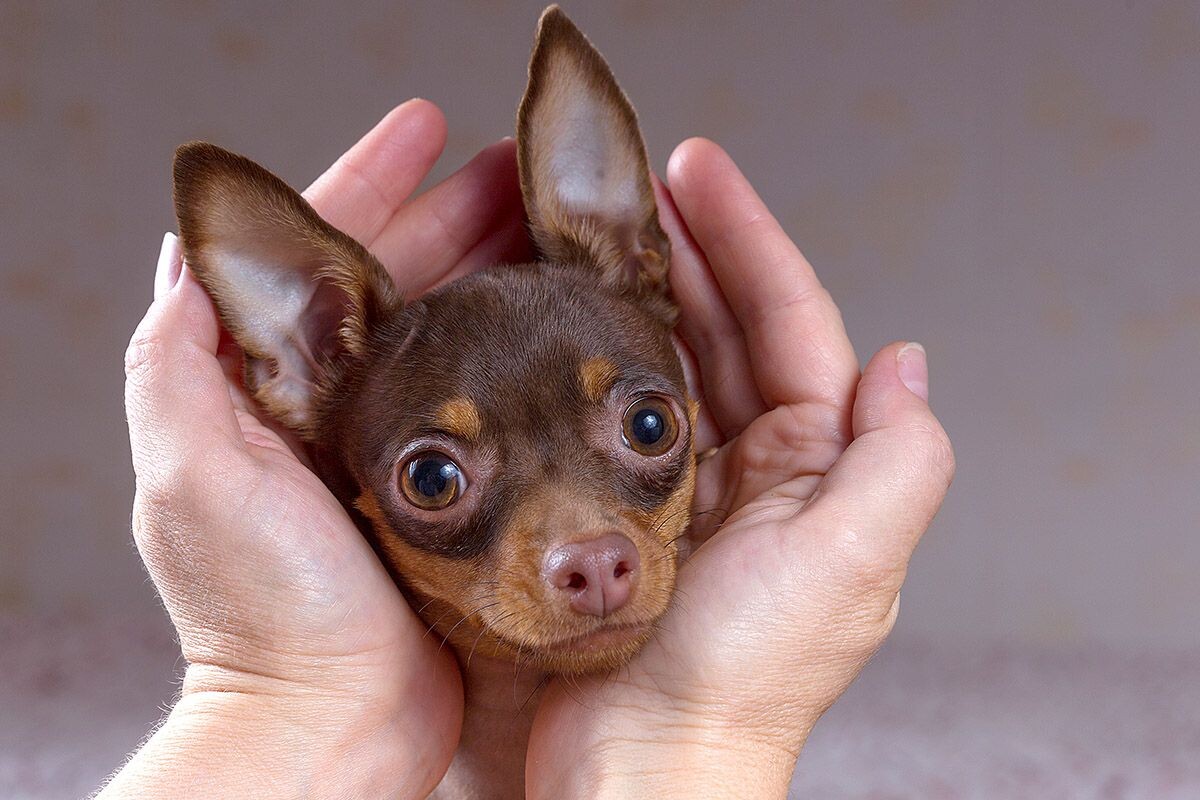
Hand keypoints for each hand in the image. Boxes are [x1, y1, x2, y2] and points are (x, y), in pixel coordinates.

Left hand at [108, 100, 529, 797]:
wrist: (338, 726)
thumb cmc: (266, 614)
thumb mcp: (195, 478)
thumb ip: (177, 366)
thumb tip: (188, 251)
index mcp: (277, 389)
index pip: (324, 252)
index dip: (370, 181)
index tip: (426, 127)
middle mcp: (340, 410)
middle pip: (403, 280)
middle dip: (456, 217)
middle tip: (518, 170)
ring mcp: (410, 451)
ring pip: (460, 331)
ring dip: (501, 273)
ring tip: (557, 226)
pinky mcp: (468, 493)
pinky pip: (503, 399)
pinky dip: (531, 354)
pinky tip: (573, 329)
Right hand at [525, 139, 954, 797]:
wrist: (640, 765)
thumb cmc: (741, 679)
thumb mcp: (851, 565)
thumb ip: (899, 460)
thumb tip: (904, 360)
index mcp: (816, 466)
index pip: (789, 322)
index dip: (749, 239)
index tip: (698, 172)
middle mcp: (756, 467)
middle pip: (722, 325)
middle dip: (688, 246)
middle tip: (635, 182)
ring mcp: (681, 484)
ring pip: (662, 357)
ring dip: (637, 287)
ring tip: (594, 226)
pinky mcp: (615, 508)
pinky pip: (607, 411)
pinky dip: (591, 356)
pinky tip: (560, 316)